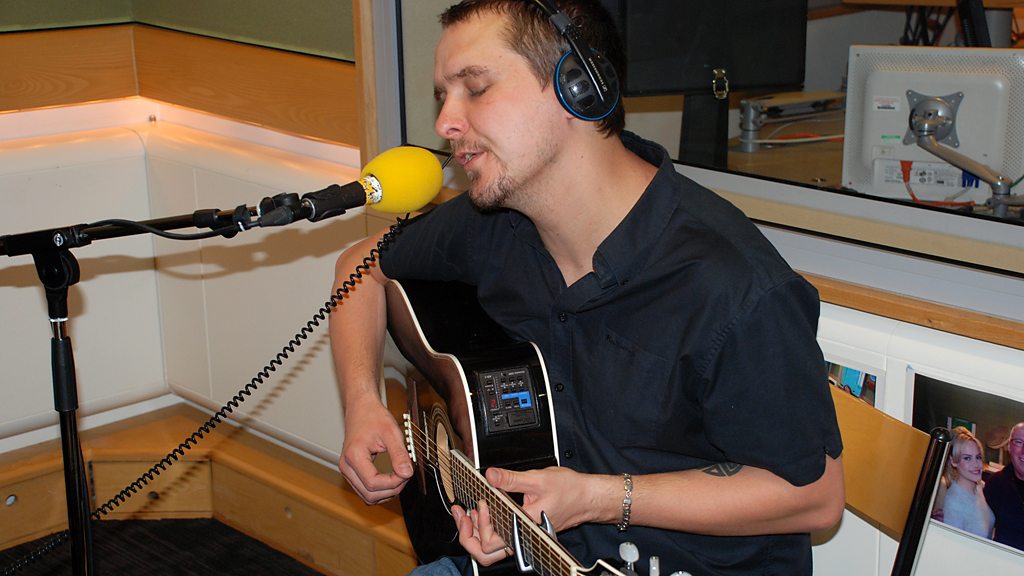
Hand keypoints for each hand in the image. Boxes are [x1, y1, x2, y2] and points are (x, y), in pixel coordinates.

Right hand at [338, 396, 413, 503]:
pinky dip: (380, 490)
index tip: (407, 472)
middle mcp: (346, 467)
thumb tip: (407, 473)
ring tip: (399, 476)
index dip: (394, 482)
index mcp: (353, 456)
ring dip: (386, 492)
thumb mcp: (391, 432)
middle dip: (391, 489)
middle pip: (370, 495)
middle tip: (405, 475)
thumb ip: (399, 454)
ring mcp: (347, 471)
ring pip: (367, 497)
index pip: (373, 483)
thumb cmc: (373, 416)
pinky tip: (391, 478)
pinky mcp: (351, 472)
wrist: (361, 408)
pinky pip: (365, 490)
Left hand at [453, 466, 615, 564]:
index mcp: (524, 525)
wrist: (586, 497)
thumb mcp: (537, 479)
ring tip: (468, 514)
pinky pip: (500, 540)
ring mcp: (522, 536)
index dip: (480, 522)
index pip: (491, 540)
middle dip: (469, 535)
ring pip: (491, 550)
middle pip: (485, 553)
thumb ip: (511, 479)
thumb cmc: (569, 490)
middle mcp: (522, 536)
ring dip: (476, 534)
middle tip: (462, 514)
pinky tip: (483, 512)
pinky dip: (487, 529)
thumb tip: (490, 476)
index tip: (481, 501)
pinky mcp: (523, 531)